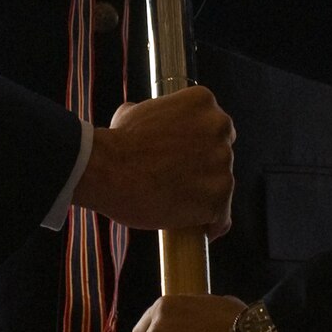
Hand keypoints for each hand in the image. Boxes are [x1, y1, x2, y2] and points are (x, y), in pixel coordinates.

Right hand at [72, 86, 233, 237]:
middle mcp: (218, 128)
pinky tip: (198, 228)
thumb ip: (155, 114)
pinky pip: (222, 216)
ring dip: (206, 196)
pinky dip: (212, 223)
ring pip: (223, 185)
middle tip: (179, 181)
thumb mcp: (134, 112)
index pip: (214, 127)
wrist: (108, 169)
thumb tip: (149, 118)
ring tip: (180, 207)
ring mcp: (221, 163)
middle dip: (205, 168)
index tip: (185, 158)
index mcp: (202, 103)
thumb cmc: (117, 143)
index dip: (200, 145)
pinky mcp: (218, 196)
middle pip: (221, 154)